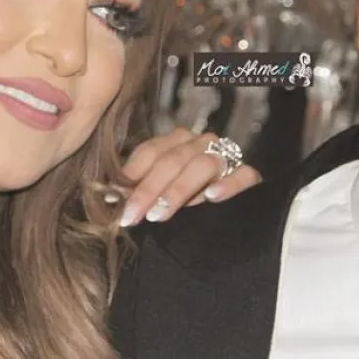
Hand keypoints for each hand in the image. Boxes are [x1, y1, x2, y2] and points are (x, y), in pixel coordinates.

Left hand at [113, 129, 261, 226]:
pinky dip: (227, 184)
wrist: (231, 204)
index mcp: (176, 141)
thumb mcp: (161, 190)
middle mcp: (200, 142)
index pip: (151, 151)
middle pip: (171, 160)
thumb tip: (109, 197)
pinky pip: (242, 174)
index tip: (113, 199)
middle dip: (148, 190)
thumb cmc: (187, 196)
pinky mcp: (249, 174)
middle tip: (131, 217)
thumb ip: (140, 188)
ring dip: (178, 191)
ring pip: (201, 165)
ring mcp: (226, 156)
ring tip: (159, 214)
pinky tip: (213, 196)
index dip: (130, 175)